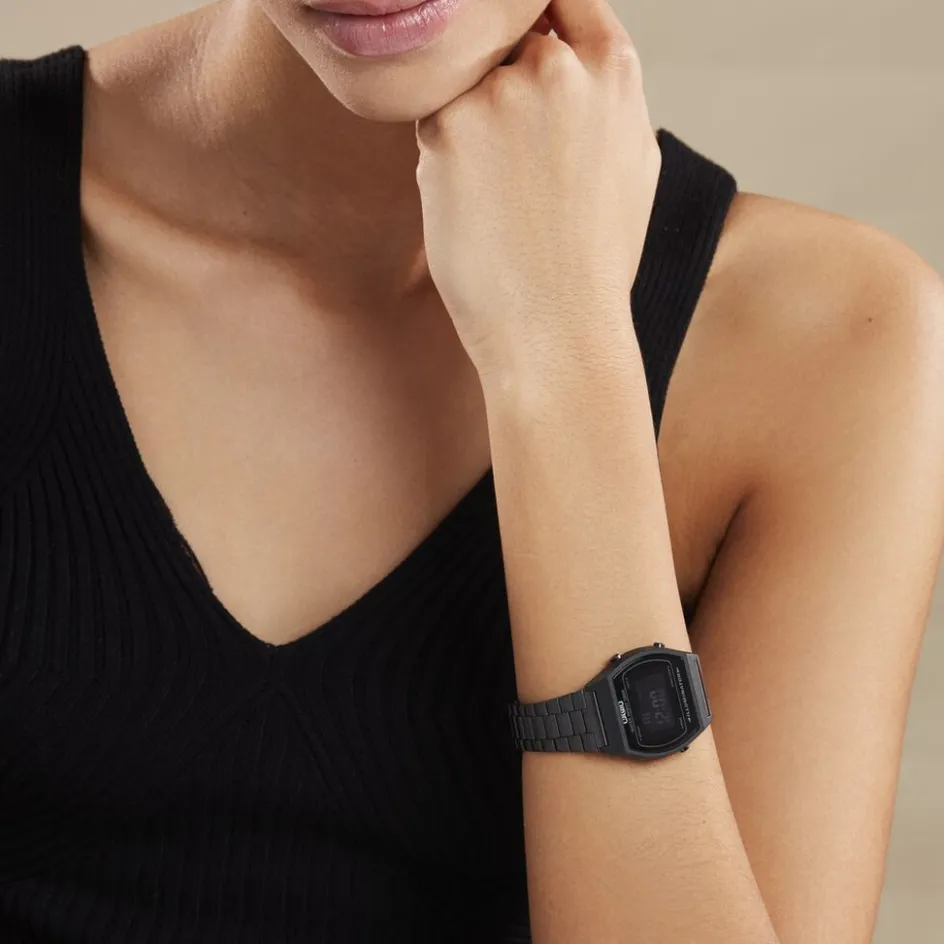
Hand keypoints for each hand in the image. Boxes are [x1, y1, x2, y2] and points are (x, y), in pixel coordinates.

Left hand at [414, 0, 660, 381]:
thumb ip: (604, 92)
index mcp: (612, 68)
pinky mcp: (446, 130)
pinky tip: (476, 209)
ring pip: (462, 82)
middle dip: (499, 81)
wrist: (558, 332)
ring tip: (501, 196)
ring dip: (470, 122)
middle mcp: (556, 66)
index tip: (517, 57)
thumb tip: (574, 51)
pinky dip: (446, 158)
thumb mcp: (632, 161)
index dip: (532, 23)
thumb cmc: (595, 261)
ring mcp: (499, 94)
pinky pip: (433, 122)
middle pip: (502, 37)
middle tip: (510, 157)